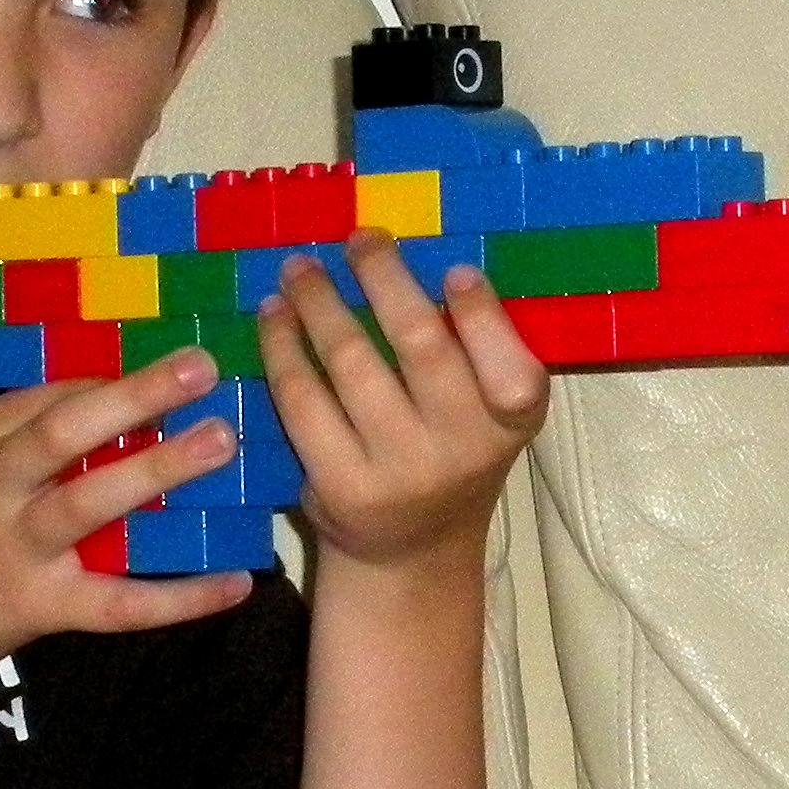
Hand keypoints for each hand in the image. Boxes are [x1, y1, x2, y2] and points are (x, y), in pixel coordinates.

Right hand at [0, 347, 255, 674]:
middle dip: (133, 397)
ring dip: (155, 471)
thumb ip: (30, 429)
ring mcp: (18, 549)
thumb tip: (120, 390)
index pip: (53, 396)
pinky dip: (181, 597)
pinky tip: (236, 580)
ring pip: (87, 504)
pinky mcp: (40, 608)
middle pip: (61, 433)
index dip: (118, 375)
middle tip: (202, 367)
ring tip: (219, 443)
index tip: (183, 351)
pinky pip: (118, 604)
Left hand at [254, 230, 547, 571]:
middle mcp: (463, 451)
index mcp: (512, 424)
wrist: (412, 550)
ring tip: (301, 268)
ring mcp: (400, 472)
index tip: (454, 271)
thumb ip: (470, 350)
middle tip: (359, 239)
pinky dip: (283, 348)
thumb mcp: (484, 411)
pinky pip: (303, 399)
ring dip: (319, 302)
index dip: (484, 319)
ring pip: (351, 363)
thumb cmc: (449, 453)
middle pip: (420, 346)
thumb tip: (406, 256)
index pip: (513, 373)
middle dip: (384, 279)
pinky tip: (275, 317)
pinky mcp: (341, 485)